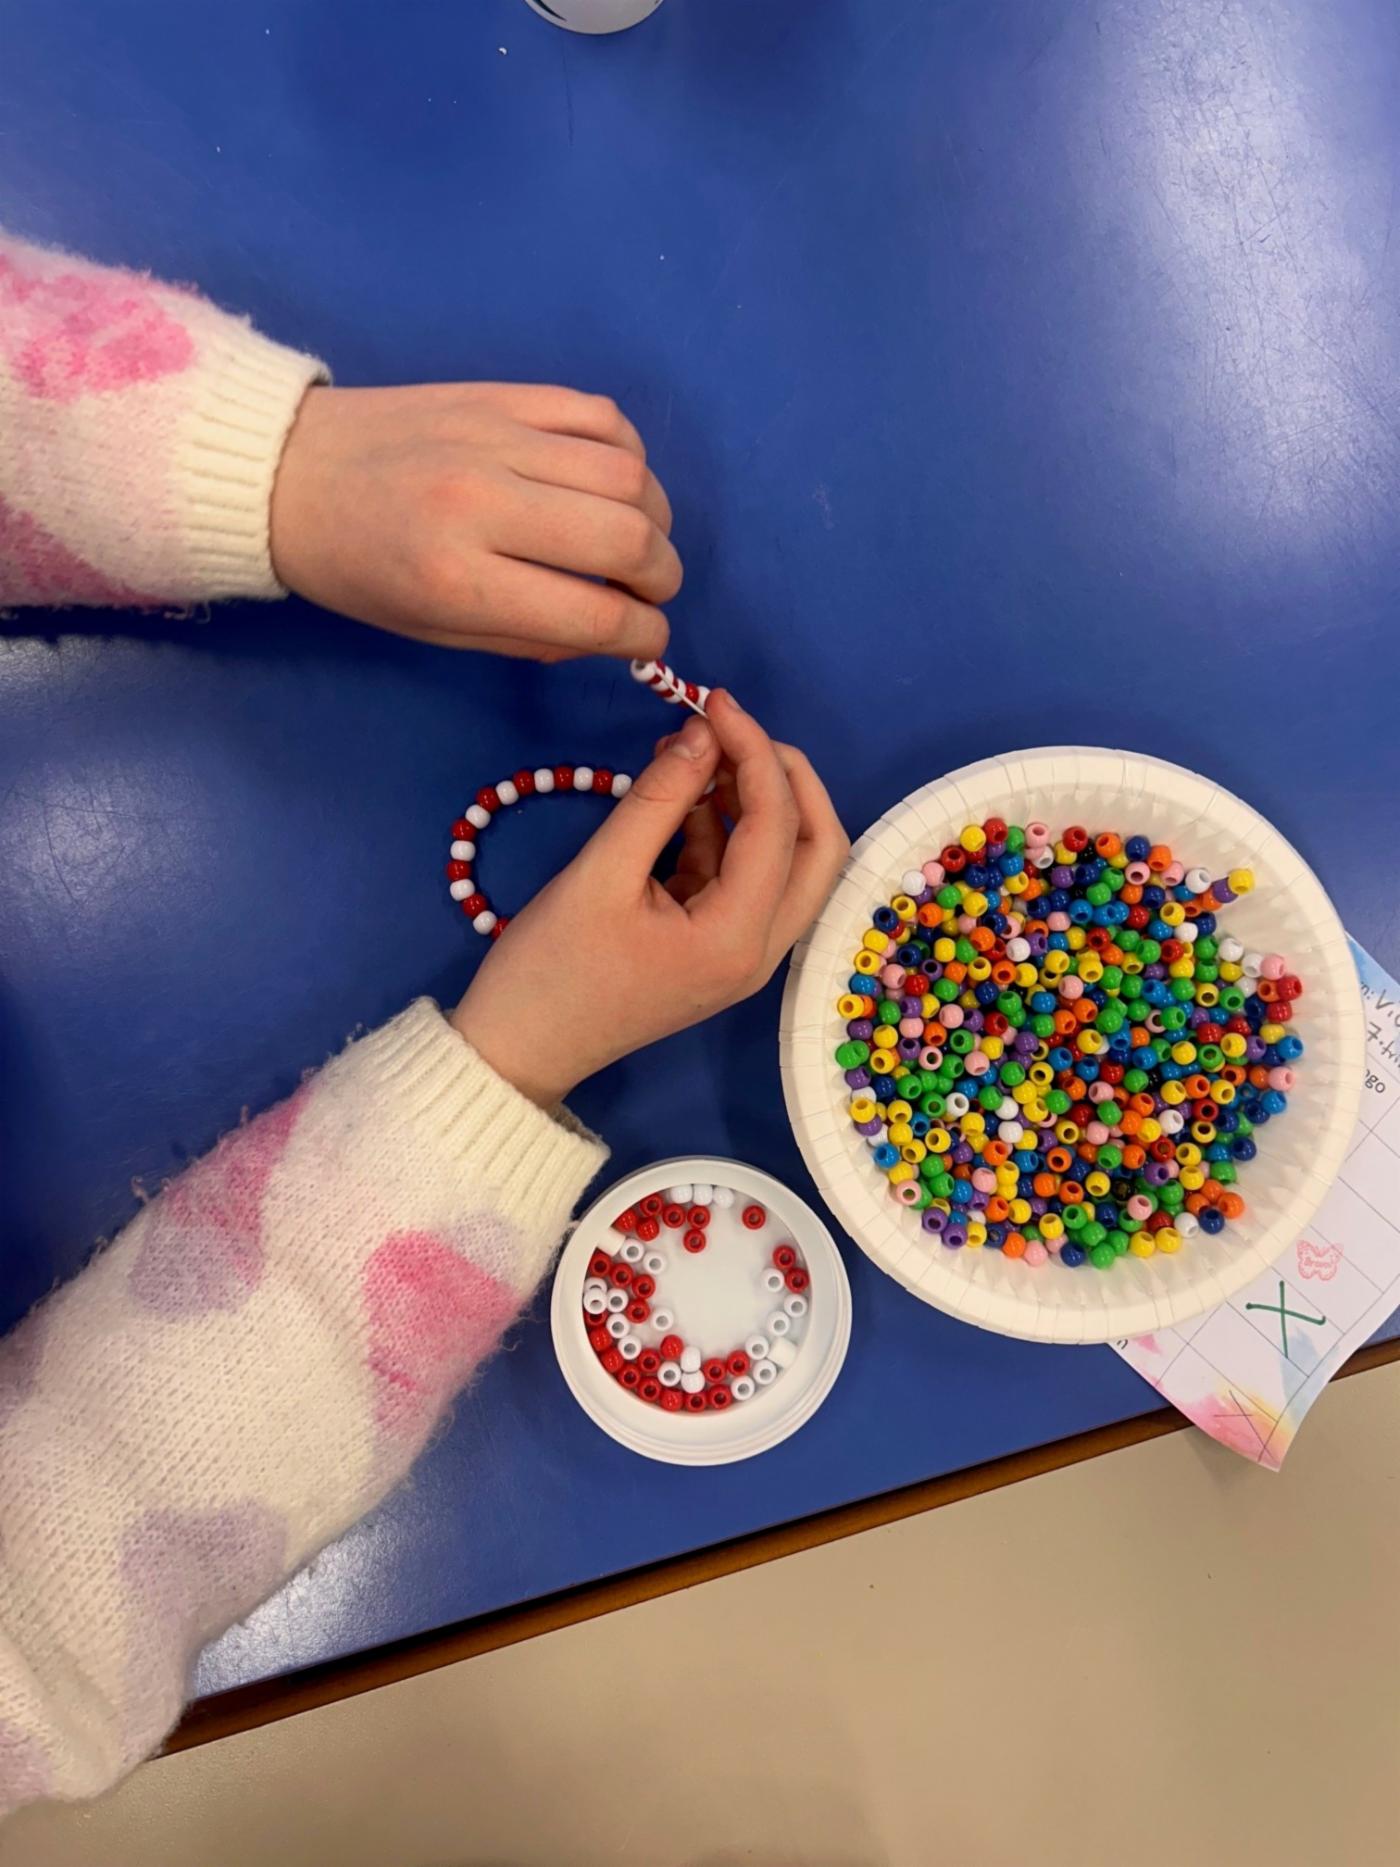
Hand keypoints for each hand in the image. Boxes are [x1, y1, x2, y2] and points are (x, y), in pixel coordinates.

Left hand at [270, 383, 681, 659]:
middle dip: (662, 578)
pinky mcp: (503, 394)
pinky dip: (629, 456)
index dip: (643, 636)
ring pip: (629, 474)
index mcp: (458, 582)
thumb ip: (530, 638)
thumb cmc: (358, 571)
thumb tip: (611, 633)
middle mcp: (484, 504)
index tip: (647, 640)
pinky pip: (601, 416)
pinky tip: (613, 483)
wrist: (288, 472)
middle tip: (651, 591)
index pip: (594, 615)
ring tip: (639, 539)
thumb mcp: (434, 632)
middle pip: (628, 538)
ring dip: (657, 517)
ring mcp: (497, 438)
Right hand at [451, 692, 848, 1106]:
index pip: (778, 824)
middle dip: (784, 776)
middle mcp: (762, 950)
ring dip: (753, 799)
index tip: (711, 701)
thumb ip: (657, 798)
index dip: (753, 750)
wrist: (518, 1052)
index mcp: (738, 938)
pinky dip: (723, 829)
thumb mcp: (598, 873)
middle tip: (729, 729)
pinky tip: (678, 794)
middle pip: (817, 846)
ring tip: (690, 750)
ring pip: (788, 861)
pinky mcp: (718, 948)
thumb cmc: (549, 971)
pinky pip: (744, 877)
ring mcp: (744, 954)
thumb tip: (703, 732)